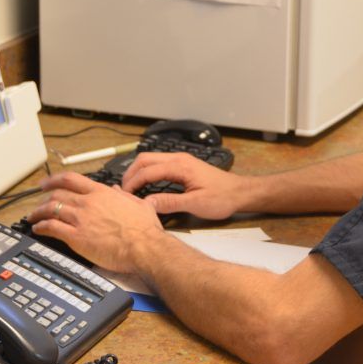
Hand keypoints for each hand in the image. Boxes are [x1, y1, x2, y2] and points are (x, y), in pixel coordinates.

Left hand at [29, 172, 165, 272]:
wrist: (144, 246)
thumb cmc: (144, 229)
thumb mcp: (138, 203)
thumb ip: (124, 195)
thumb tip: (116, 189)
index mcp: (101, 193)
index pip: (71, 179)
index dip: (54, 179)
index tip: (46, 183)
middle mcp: (88, 202)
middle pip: (57, 194)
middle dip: (43, 197)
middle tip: (37, 201)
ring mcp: (81, 219)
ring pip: (51, 209)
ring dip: (38, 212)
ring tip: (33, 217)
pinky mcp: (77, 237)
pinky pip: (52, 228)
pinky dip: (41, 227)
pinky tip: (38, 229)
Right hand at [121, 152, 248, 219]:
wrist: (240, 192)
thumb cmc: (223, 197)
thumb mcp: (195, 204)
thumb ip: (170, 202)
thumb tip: (147, 203)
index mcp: (180, 166)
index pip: (147, 171)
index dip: (133, 183)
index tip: (125, 196)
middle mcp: (179, 159)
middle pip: (145, 159)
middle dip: (130, 173)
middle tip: (122, 190)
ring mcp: (181, 161)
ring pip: (151, 160)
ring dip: (138, 171)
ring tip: (130, 188)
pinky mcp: (184, 166)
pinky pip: (159, 164)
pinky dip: (148, 172)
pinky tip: (146, 184)